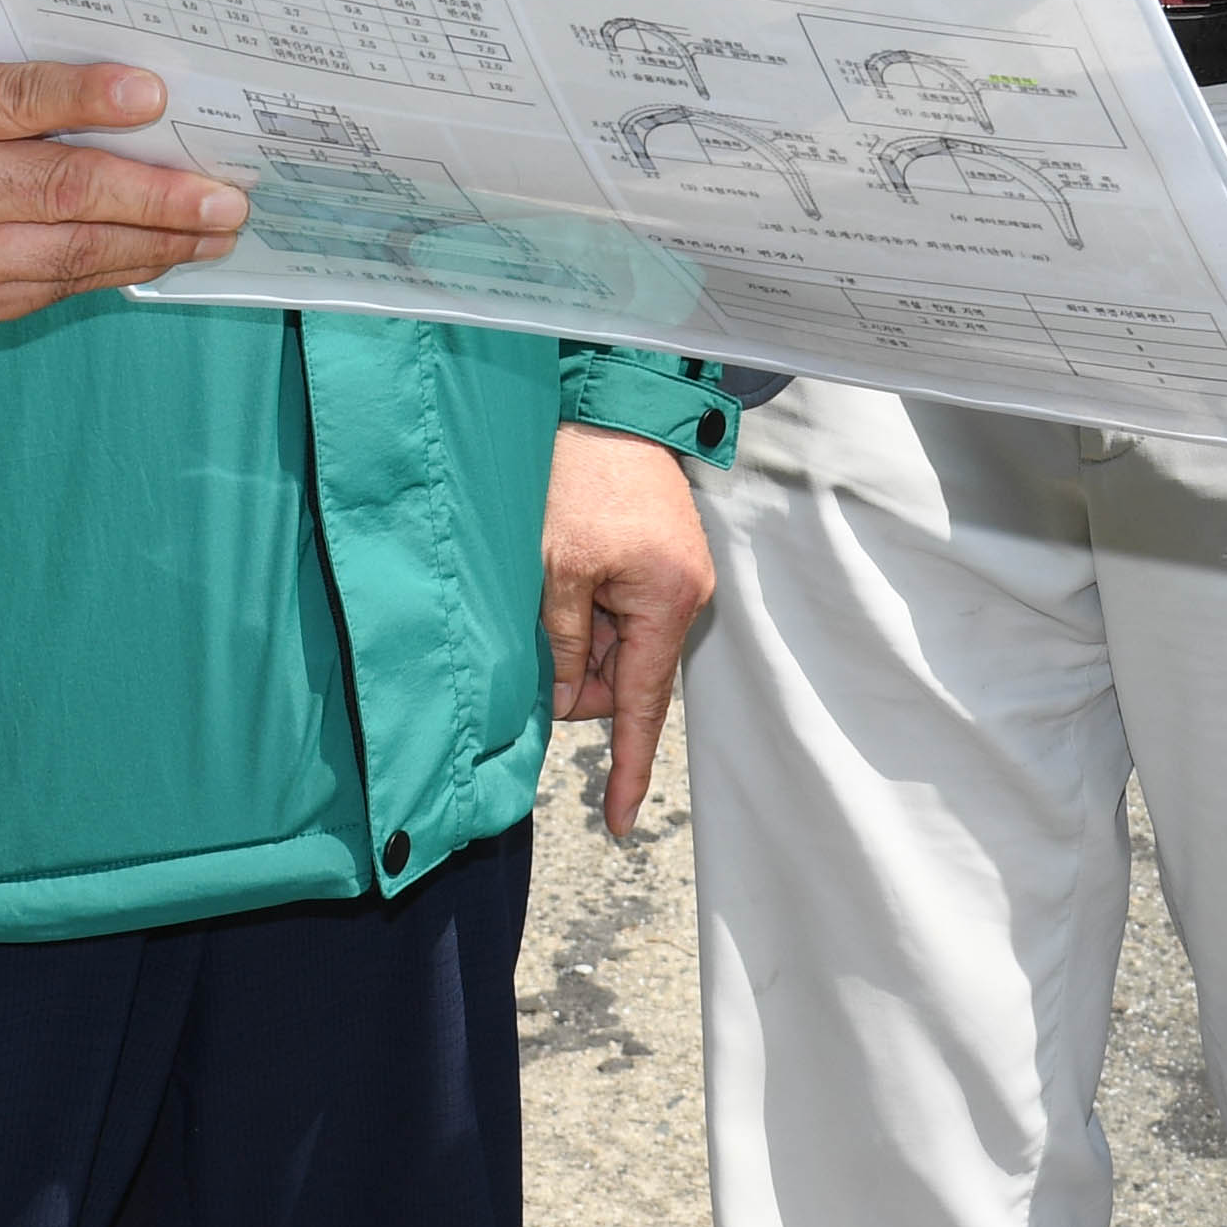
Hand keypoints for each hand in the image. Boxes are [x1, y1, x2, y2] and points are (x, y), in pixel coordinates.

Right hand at [0, 29, 247, 326]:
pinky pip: (56, 286)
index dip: (89, 99)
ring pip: (72, 253)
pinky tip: (160, 251)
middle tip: (226, 197)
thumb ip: (17, 66)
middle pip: (63, 191)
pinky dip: (116, 267)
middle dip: (158, 197)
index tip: (157, 95)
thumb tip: (137, 83)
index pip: (17, 102)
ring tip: (216, 230)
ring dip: (156, 243)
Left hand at [541, 423, 714, 837]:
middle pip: (626, 678)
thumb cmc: (578, 477)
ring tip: (554, 580)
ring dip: (580, 634)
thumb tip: (562, 705)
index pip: (643, 707)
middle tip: (539, 625)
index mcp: (667, 601)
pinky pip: (625, 613)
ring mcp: (681, 577)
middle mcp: (686, 595)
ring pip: (620, 646)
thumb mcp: (555, 571)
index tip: (619, 823)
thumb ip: (560, 646)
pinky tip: (568, 577)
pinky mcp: (666, 561)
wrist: (605, 403)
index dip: (628, 769)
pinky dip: (591, 611)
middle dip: (578, 672)